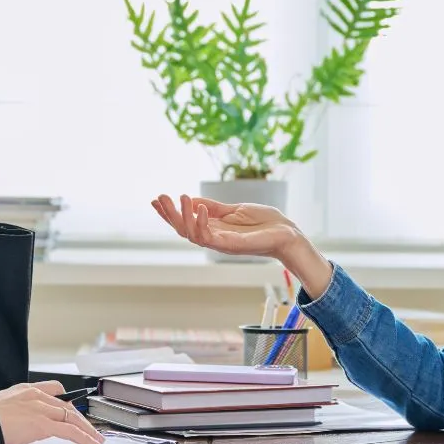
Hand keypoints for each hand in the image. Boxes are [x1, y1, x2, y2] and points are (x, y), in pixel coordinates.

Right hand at [0, 381, 104, 443]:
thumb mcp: (0, 407)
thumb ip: (15, 411)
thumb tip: (19, 423)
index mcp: (25, 390)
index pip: (54, 389)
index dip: (66, 400)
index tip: (72, 408)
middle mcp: (36, 395)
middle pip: (67, 405)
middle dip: (80, 418)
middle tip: (90, 428)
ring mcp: (40, 408)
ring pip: (72, 417)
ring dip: (87, 429)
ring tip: (96, 439)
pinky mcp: (42, 423)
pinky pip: (69, 430)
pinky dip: (83, 437)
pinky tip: (90, 443)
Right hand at [151, 194, 334, 295]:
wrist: (287, 233)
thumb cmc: (264, 223)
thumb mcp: (235, 209)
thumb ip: (214, 207)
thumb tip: (192, 199)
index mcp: (214, 229)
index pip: (185, 223)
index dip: (170, 213)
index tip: (156, 200)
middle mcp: (214, 238)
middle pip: (183, 230)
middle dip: (169, 215)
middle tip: (159, 198)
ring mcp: (221, 243)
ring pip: (191, 234)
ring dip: (182, 216)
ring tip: (179, 198)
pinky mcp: (230, 245)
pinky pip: (209, 237)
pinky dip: (201, 222)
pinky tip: (199, 207)